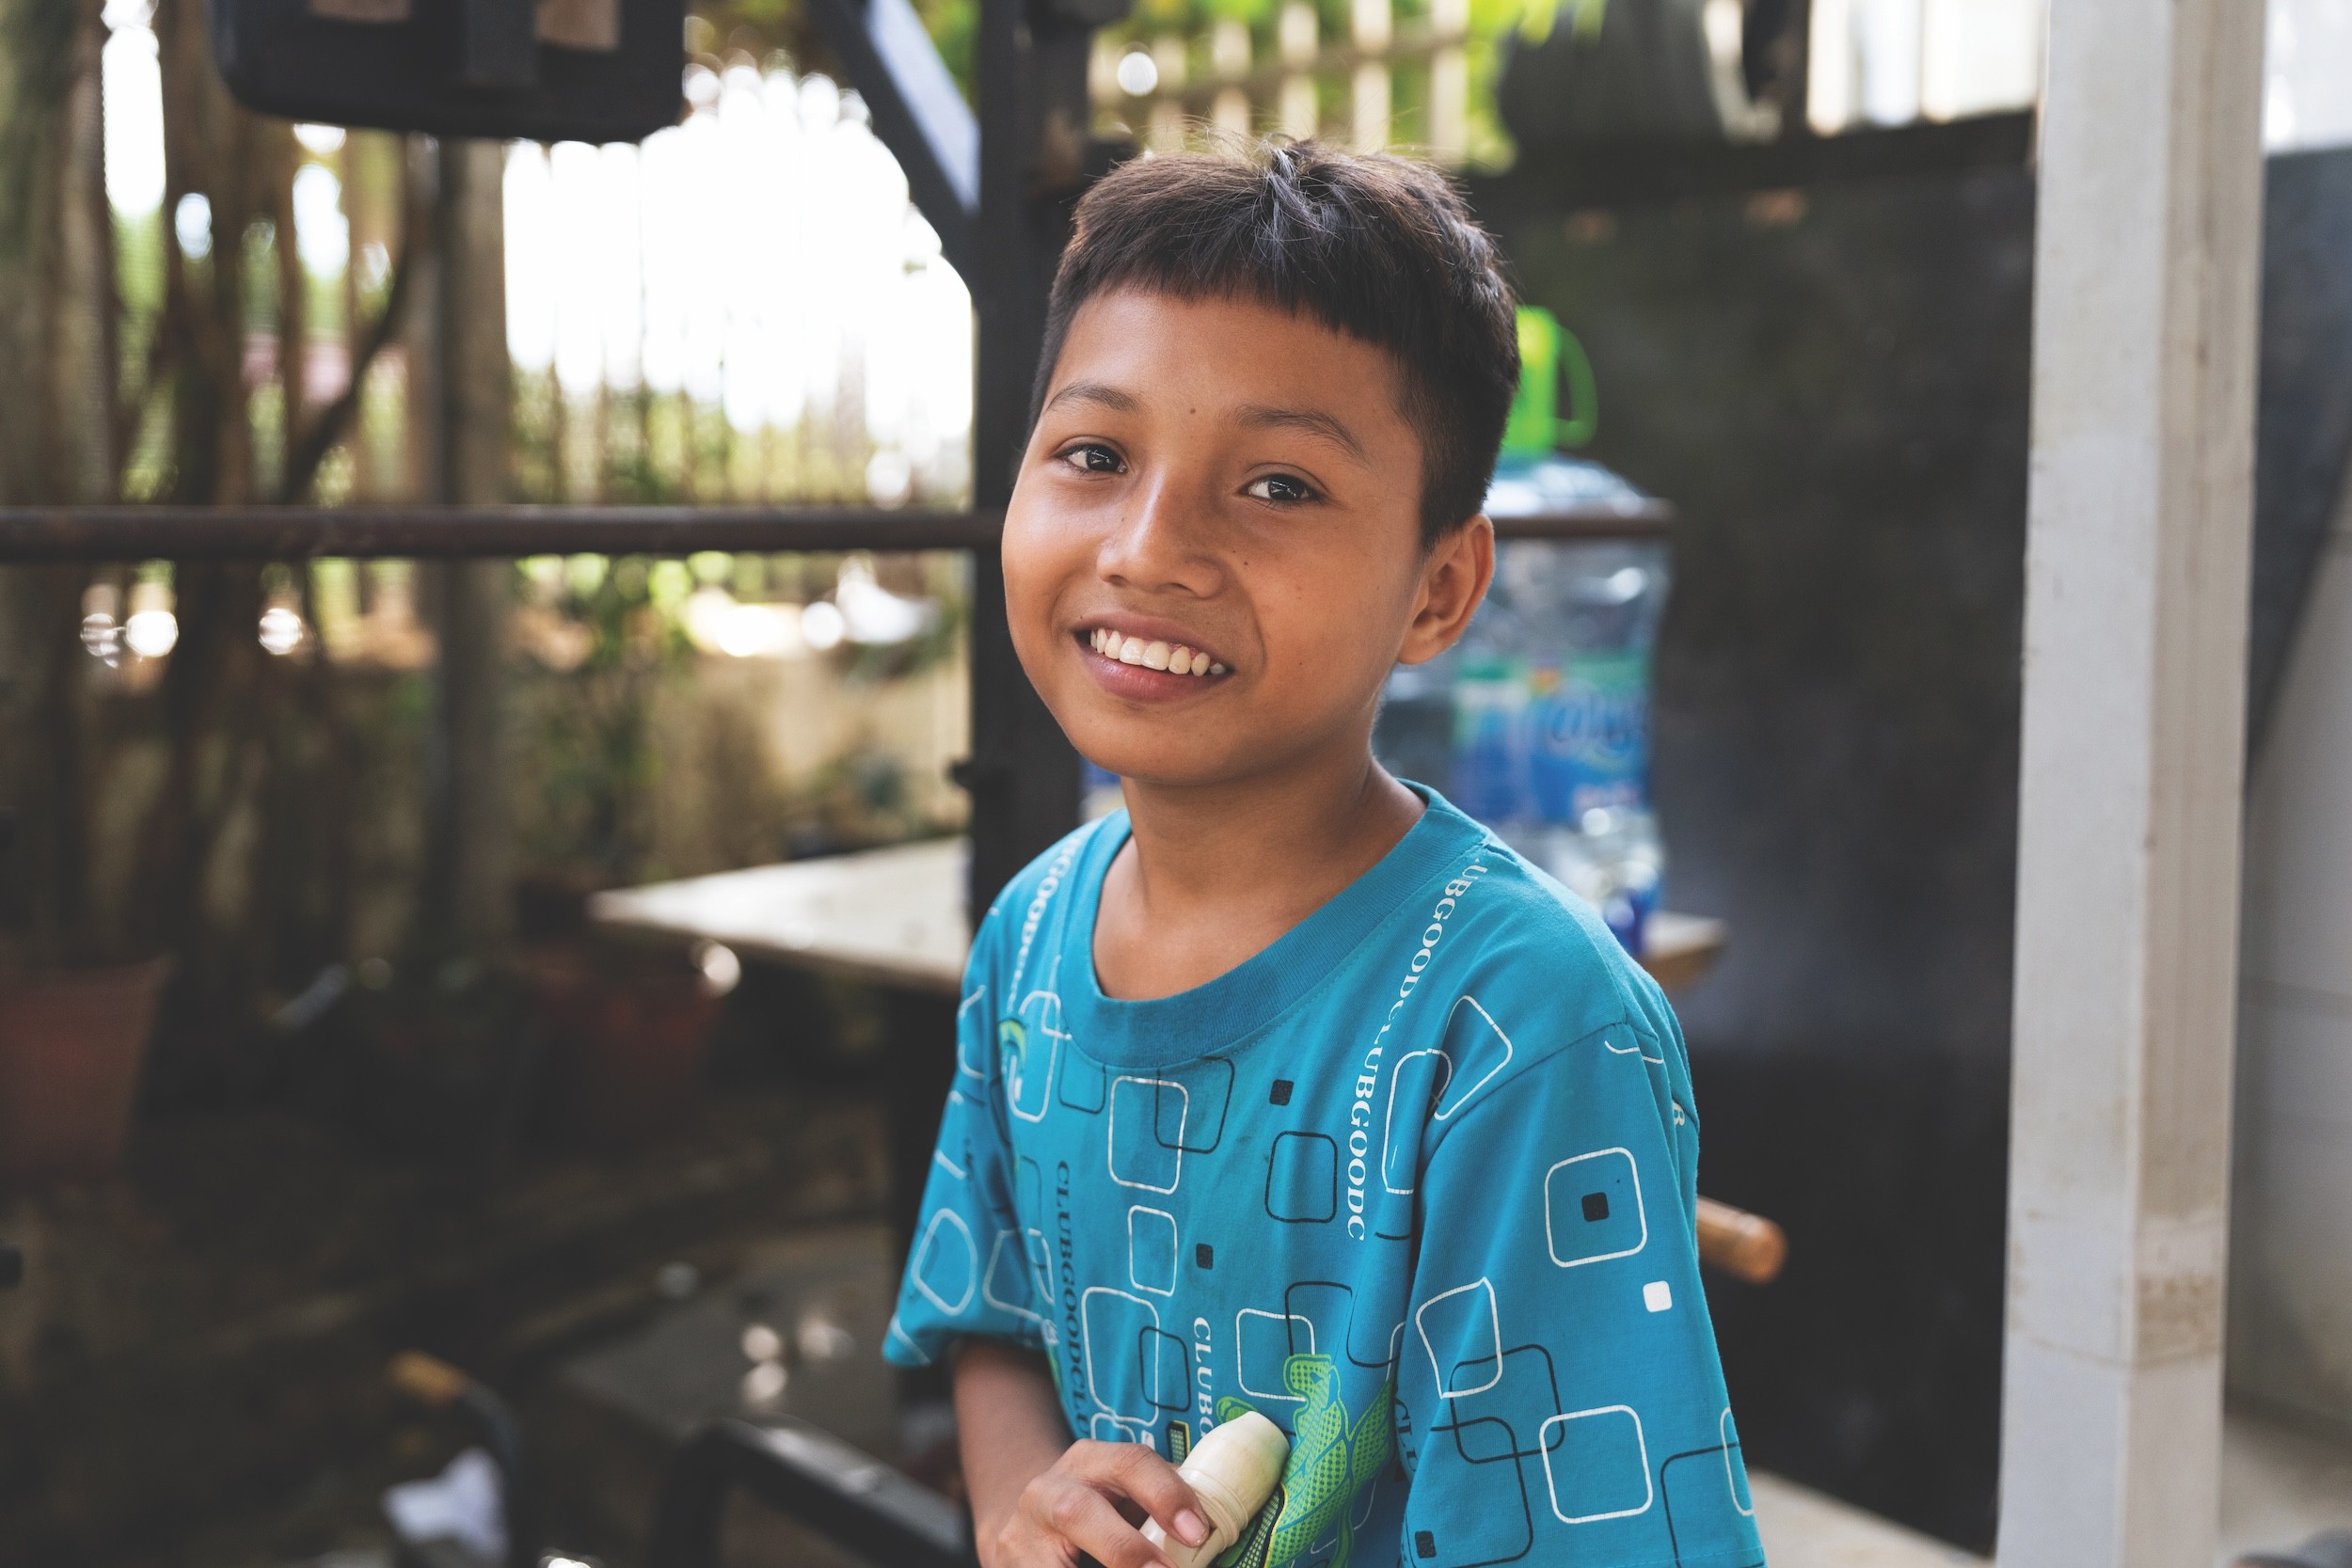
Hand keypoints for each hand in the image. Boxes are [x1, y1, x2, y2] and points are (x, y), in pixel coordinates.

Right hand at [984, 1439, 1211, 1567]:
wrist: (1024, 1525)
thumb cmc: (1098, 1510)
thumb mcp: (1121, 1493)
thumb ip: (1157, 1504)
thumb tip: (1215, 1530)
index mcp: (1090, 1461)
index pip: (1130, 1462)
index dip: (1165, 1494)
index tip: (1198, 1533)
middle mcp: (1049, 1490)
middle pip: (1079, 1512)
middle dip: (1127, 1550)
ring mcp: (1022, 1533)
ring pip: (1052, 1562)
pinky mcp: (1010, 1566)